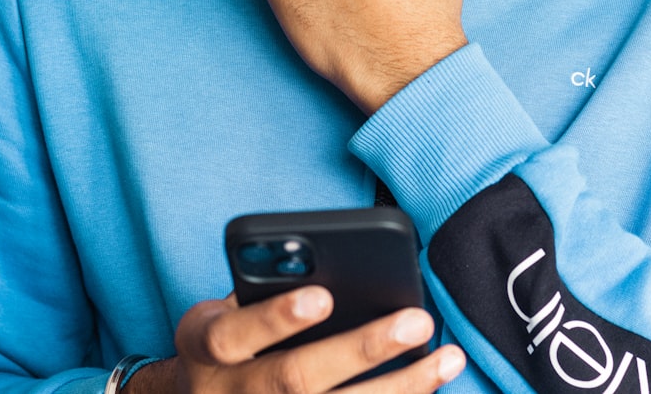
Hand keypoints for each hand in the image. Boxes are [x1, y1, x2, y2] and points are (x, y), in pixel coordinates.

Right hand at [123, 286, 465, 392]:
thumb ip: (263, 291)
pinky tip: (430, 388)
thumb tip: (329, 270)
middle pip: (295, 379)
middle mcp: (226, 393)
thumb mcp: (226, 310)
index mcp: (204, 346)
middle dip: (361, 350)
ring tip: (447, 359)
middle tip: (417, 321)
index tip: (323, 296)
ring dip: (399, 388)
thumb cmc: (231, 337)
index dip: (277, 317)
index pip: (234, 333)